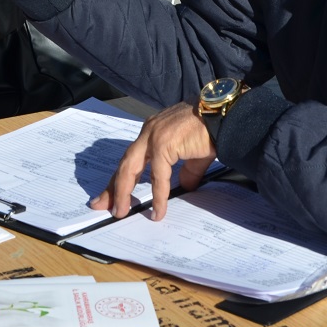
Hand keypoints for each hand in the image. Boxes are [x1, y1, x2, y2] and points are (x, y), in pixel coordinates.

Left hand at [89, 102, 216, 219]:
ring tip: (121, 211)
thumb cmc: (212, 129)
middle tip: (101, 204)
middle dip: (111, 186)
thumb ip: (185, 171)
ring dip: (123, 191)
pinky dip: (158, 195)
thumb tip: (184, 186)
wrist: (225, 115)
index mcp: (153, 132)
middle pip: (123, 163)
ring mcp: (154, 136)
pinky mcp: (164, 144)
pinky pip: (158, 175)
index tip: (110, 195)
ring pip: (130, 168)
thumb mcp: (193, 154)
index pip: (131, 159)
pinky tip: (157, 210)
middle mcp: (148, 132)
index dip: (120, 178)